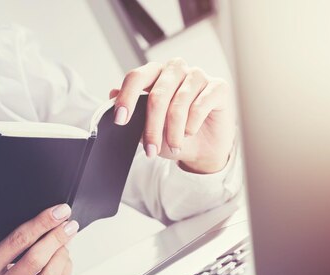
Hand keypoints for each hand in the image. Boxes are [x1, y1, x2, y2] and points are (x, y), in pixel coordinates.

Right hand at [0, 204, 77, 274]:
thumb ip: (9, 246)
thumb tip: (45, 223)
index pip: (18, 241)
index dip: (42, 223)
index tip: (58, 211)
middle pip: (37, 259)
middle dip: (57, 237)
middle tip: (69, 224)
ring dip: (64, 253)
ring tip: (66, 241)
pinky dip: (66, 269)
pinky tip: (64, 260)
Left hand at [110, 58, 236, 173]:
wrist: (201, 148)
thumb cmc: (173, 133)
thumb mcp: (147, 127)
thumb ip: (131, 111)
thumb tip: (112, 93)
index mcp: (155, 74)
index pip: (136, 77)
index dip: (127, 98)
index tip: (120, 120)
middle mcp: (175, 70)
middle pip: (158, 95)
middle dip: (152, 127)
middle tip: (150, 149)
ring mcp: (197, 75)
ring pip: (179, 103)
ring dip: (174, 131)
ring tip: (174, 146)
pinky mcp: (218, 86)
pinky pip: (200, 104)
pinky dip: (192, 124)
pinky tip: (190, 132)